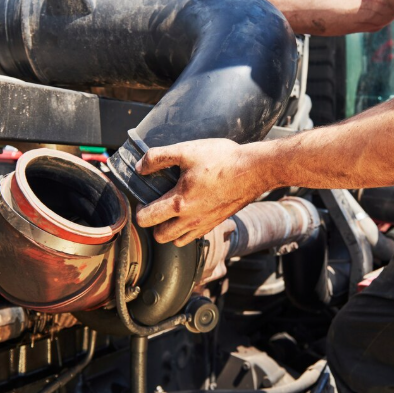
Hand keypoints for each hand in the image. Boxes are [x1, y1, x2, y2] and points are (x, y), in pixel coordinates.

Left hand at [135, 139, 269, 245]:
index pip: (146, 219)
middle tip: (156, 208)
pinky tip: (191, 213)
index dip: (139, 211)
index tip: (142, 200)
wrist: (254, 170)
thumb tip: (140, 167)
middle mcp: (190, 220)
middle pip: (160, 236)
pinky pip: (195, 237)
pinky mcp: (217, 223)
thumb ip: (158, 157)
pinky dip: (187, 231)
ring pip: (178, 241)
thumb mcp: (186, 151)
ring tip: (171, 213)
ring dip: (170, 231)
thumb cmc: (222, 160)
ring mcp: (205, 224)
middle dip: (153, 225)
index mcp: (178, 203)